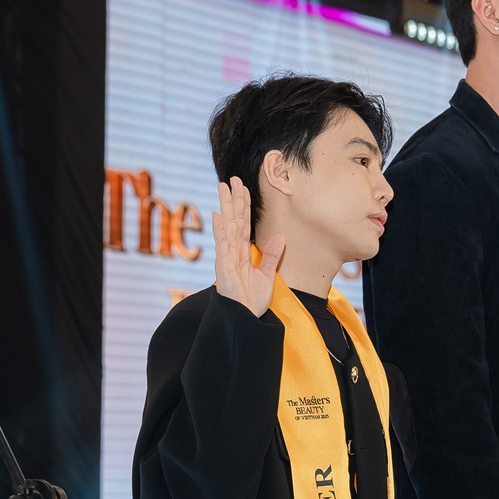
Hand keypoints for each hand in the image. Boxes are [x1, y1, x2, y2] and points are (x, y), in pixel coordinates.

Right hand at [210, 178, 284, 316]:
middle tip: (231, 179)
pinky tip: (218, 214)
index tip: (244, 188)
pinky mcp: (223, 266)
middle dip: (233, 199)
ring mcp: (226, 256)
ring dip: (225, 206)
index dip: (244, 206)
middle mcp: (233, 251)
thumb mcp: (267, 275)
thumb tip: (281, 237)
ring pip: (227, 225)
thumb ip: (271, 256)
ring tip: (223, 188)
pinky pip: (222, 244)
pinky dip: (220, 229)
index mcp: (242, 252)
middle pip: (233, 219)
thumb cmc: (251, 301)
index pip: (243, 223)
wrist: (245, 318)